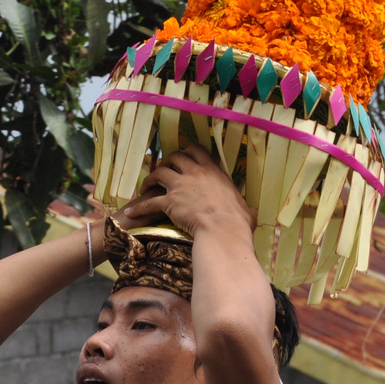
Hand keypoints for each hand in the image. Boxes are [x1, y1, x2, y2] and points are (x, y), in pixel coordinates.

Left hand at [134, 146, 254, 238]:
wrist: (224, 232)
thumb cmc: (238, 223)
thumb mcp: (245, 208)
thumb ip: (244, 205)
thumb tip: (252, 211)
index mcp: (214, 171)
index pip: (196, 150)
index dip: (187, 152)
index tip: (183, 159)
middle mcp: (196, 173)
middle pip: (174, 157)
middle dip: (166, 162)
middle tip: (162, 172)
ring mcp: (181, 186)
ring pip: (158, 172)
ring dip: (150, 179)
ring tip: (145, 187)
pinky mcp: (169, 202)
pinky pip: (149, 202)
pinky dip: (139, 207)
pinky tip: (132, 212)